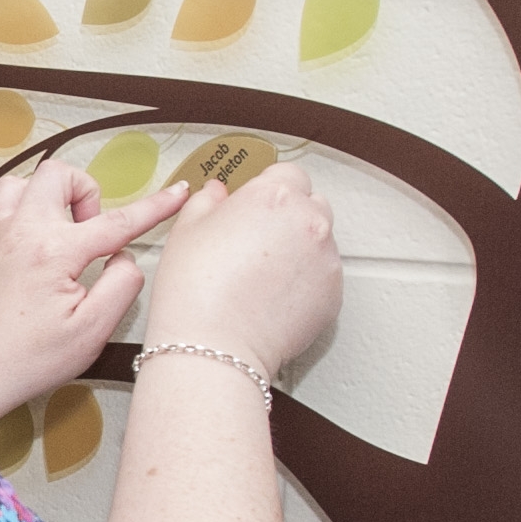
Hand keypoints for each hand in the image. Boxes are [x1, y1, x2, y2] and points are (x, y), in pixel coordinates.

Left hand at [0, 161, 160, 435]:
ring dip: (52, 197)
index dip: (155, 207)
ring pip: (25, 182)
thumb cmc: (29, 360)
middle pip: (60, 175)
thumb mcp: (91, 332)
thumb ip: (121, 286)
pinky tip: (37, 241)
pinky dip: (26, 209)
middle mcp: (23, 231)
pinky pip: (4, 204)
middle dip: (87, 194)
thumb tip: (125, 257)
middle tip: (92, 236)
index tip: (181, 192)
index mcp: (55, 251)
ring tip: (64, 234)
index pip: (117, 221)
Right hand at [139, 161, 342, 375]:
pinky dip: (306, 283)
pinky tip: (273, 296)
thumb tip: (217, 193)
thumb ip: (207, 201)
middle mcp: (308, 221)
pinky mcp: (334, 294)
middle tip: (257, 241)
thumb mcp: (187, 230)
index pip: (287, 174)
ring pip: (320, 241)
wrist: (214, 347)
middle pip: (311, 203)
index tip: (254, 207)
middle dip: (289, 216)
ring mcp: (326, 259)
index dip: (268, 190)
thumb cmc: (195, 291)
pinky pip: (324, 277)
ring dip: (300, 249)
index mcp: (274, 195)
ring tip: (262, 275)